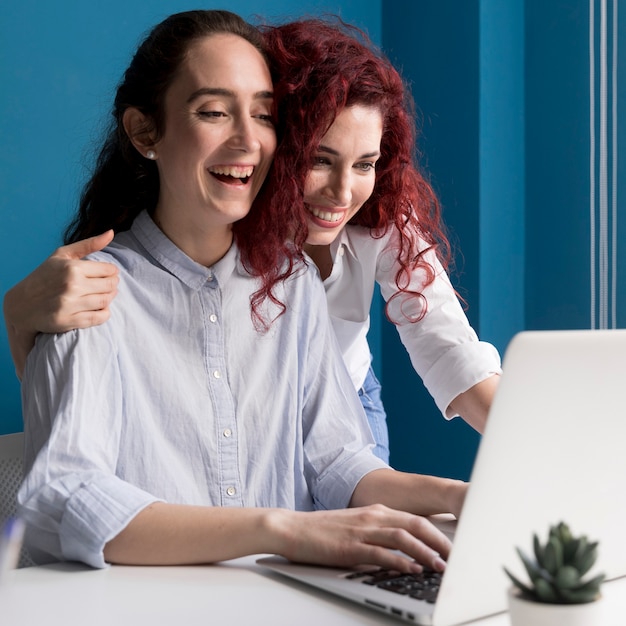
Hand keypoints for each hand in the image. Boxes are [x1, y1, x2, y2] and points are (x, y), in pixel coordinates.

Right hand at [4, 231, 118, 377]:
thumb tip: (111, 232)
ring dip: (109, 298)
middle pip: (110, 286)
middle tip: (106, 285)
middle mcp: (71, 286)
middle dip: (112, 285)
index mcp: (71, 268)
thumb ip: (88, 244)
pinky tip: (99, 308)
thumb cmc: (44, 276)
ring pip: (106, 301)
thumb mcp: (62, 255)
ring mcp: (69, 305)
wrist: (21, 305)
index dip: (111, 272)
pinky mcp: (67, 321)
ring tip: (102, 295)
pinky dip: (104, 313)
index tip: (107, 274)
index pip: (109, 270)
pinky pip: (99, 318)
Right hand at [273, 505, 450, 573]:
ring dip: (425, 552)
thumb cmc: (323, 530)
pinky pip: (381, 552)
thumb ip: (380, 533)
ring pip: (403, 537)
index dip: (437, 533)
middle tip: (456, 557)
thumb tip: (405, 552)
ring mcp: (362, 530)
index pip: (415, 519)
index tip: (453, 547)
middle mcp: (373, 516)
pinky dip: (400, 561)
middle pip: (415, 525)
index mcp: (376, 511)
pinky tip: (411, 570)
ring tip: (440, 566)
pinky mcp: (350, 547)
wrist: (292, 528)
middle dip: (439, 541)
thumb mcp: (356, 526)